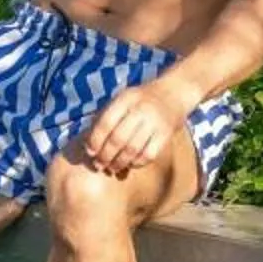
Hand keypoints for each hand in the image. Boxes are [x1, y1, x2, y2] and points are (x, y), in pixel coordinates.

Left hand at [75, 79, 193, 177]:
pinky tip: (130, 164)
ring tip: (113, 168)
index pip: (105, 123)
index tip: (90, 152)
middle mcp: (141, 109)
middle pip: (118, 139)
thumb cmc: (140, 100)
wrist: (173, 93)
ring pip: (132, 149)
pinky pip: (148, 155)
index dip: (95, 140)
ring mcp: (155, 122)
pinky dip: (137, 163)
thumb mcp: (123, 99)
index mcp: (126, 99)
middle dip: (105, 156)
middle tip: (99, 164)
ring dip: (119, 163)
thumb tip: (89, 145)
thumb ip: (106, 117)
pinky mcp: (166, 134)